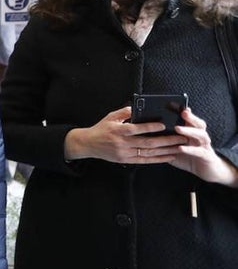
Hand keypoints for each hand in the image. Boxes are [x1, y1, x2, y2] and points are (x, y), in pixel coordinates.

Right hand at [64, 106, 185, 163]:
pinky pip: (145, 161)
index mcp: (118, 131)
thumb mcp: (110, 117)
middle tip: (181, 137)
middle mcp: (122, 143)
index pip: (136, 129)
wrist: (88, 144)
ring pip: (149, 153)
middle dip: (166, 140)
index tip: (163, 125)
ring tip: (180, 147)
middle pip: (147, 143)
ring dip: (166, 151)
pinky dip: (158, 159)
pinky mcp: (126, 160)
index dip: (150, 128)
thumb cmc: (100, 129)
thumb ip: (125, 112)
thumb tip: (139, 107)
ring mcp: (124, 153)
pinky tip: (169, 157)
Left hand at [169, 108, 237, 186]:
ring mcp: (204, 146)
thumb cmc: (188, 157)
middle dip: (191, 118)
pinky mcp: (206, 157)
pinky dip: (190, 149)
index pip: (191, 120)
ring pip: (201, 135)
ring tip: (178, 128)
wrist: (206, 170)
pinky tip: (181, 148)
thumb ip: (166, 140)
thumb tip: (148, 134)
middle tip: (182, 113)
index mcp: (193, 133)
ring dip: (189, 131)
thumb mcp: (175, 147)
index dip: (186, 113)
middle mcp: (200, 137)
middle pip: (198, 124)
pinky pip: (199, 152)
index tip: (179, 106)